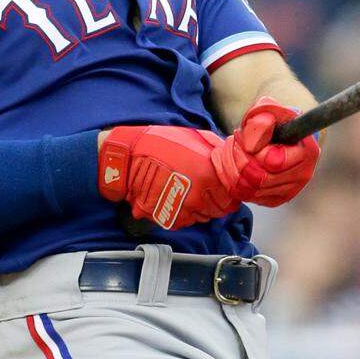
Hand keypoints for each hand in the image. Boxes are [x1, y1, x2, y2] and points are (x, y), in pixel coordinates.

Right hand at [98, 125, 239, 229]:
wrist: (128, 159)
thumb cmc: (160, 144)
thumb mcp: (194, 138)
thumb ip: (216, 150)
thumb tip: (230, 157)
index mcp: (208, 176)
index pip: (232, 199)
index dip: (230, 195)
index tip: (226, 190)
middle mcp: (198, 197)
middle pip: (219, 211)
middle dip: (217, 202)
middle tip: (208, 190)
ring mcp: (182, 210)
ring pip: (202, 218)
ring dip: (201, 208)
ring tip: (190, 192)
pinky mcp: (168, 218)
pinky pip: (185, 221)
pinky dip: (185, 213)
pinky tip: (178, 198)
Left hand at [212, 97, 319, 206]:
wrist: (267, 138)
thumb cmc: (269, 123)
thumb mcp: (264, 111)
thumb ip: (261, 120)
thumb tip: (253, 146)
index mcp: (308, 151)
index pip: (274, 162)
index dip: (258, 152)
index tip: (252, 142)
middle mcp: (304, 173)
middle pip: (260, 177)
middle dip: (242, 159)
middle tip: (239, 145)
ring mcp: (292, 189)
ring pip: (252, 188)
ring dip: (237, 169)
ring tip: (239, 153)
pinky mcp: (278, 199)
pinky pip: (250, 196)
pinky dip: (239, 182)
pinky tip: (242, 167)